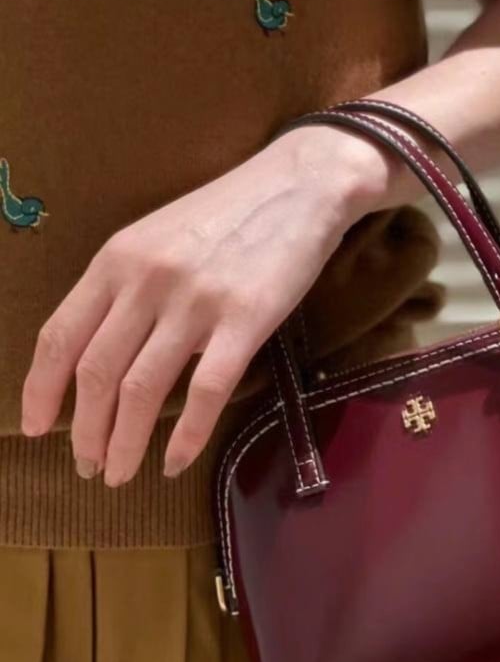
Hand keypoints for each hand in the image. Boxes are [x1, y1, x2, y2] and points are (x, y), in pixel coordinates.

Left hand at [20, 124, 390, 485]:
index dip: (41, 390)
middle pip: (96, 373)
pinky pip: (205, 393)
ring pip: (141, 390)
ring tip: (119, 475)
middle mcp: (146, 282)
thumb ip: (129, 287)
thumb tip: (111, 351)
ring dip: (123, 444)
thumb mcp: (160, 236)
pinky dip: (185, 436)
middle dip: (84, 432)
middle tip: (87, 467)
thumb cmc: (230, 213)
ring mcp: (195, 303)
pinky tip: (176, 463)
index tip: (39, 428)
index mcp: (117, 259)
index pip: (60, 335)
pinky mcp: (245, 322)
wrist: (299, 186)